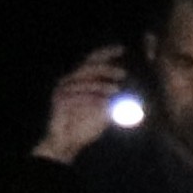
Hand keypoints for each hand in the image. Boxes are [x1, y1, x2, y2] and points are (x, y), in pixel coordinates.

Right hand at [35, 46, 130, 161]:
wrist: (67, 144)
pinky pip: (78, 96)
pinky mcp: (60, 101)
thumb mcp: (105, 113)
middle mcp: (70, 80)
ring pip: (85, 82)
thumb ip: (115, 102)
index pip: (92, 60)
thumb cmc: (85, 128)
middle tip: (123, 73)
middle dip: (107, 69)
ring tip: (117, 90)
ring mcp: (63, 89)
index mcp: (80, 79)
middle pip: (89, 67)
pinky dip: (92, 99)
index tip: (122, 49)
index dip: (106, 53)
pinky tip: (104, 102)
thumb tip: (131, 93)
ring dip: (102, 85)